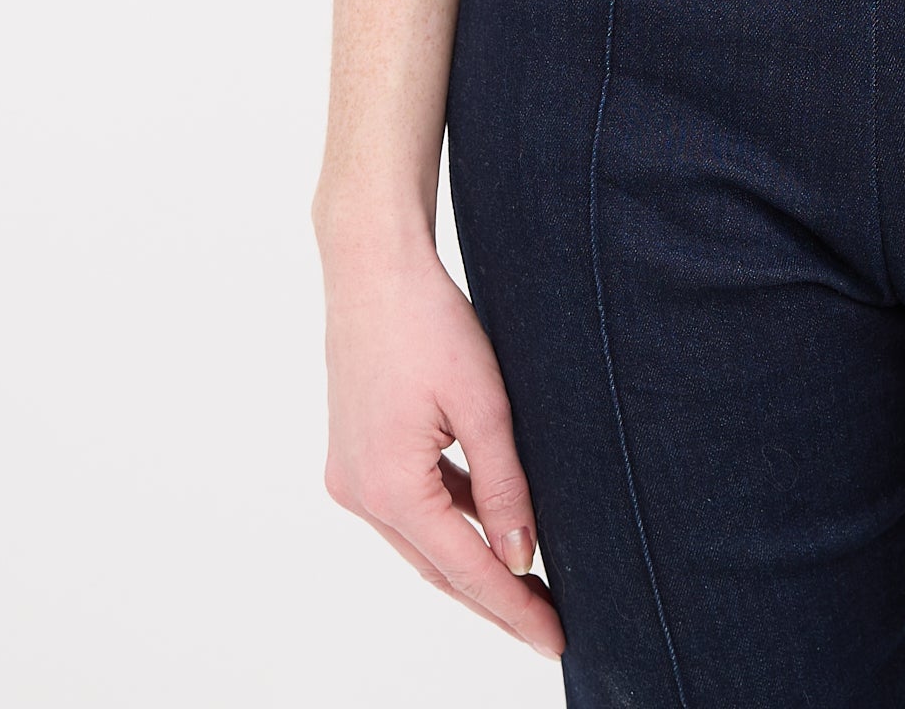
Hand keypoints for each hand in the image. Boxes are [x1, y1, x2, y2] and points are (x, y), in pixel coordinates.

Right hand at [321, 234, 563, 660]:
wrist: (373, 266)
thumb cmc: (429, 322)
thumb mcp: (484, 406)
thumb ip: (504, 487)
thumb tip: (520, 559)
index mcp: (390, 488)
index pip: (464, 569)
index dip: (513, 609)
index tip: (554, 639)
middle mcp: (360, 493)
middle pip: (438, 567)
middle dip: (494, 599)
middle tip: (548, 626)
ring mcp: (351, 475)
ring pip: (421, 540)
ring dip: (470, 562)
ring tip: (528, 586)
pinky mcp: (355, 453)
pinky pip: (409, 505)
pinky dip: (449, 520)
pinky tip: (489, 524)